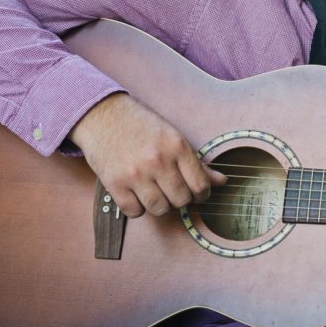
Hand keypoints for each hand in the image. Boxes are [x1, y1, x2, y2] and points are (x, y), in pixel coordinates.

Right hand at [68, 92, 226, 217]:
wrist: (103, 115)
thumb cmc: (142, 125)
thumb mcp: (174, 137)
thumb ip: (197, 162)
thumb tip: (222, 181)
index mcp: (177, 146)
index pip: (200, 185)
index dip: (202, 194)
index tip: (198, 194)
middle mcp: (158, 160)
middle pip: (181, 200)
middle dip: (181, 199)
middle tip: (175, 191)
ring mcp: (135, 174)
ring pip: (159, 209)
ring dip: (160, 205)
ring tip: (156, 192)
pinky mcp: (114, 184)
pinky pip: (134, 211)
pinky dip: (138, 207)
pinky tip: (137, 194)